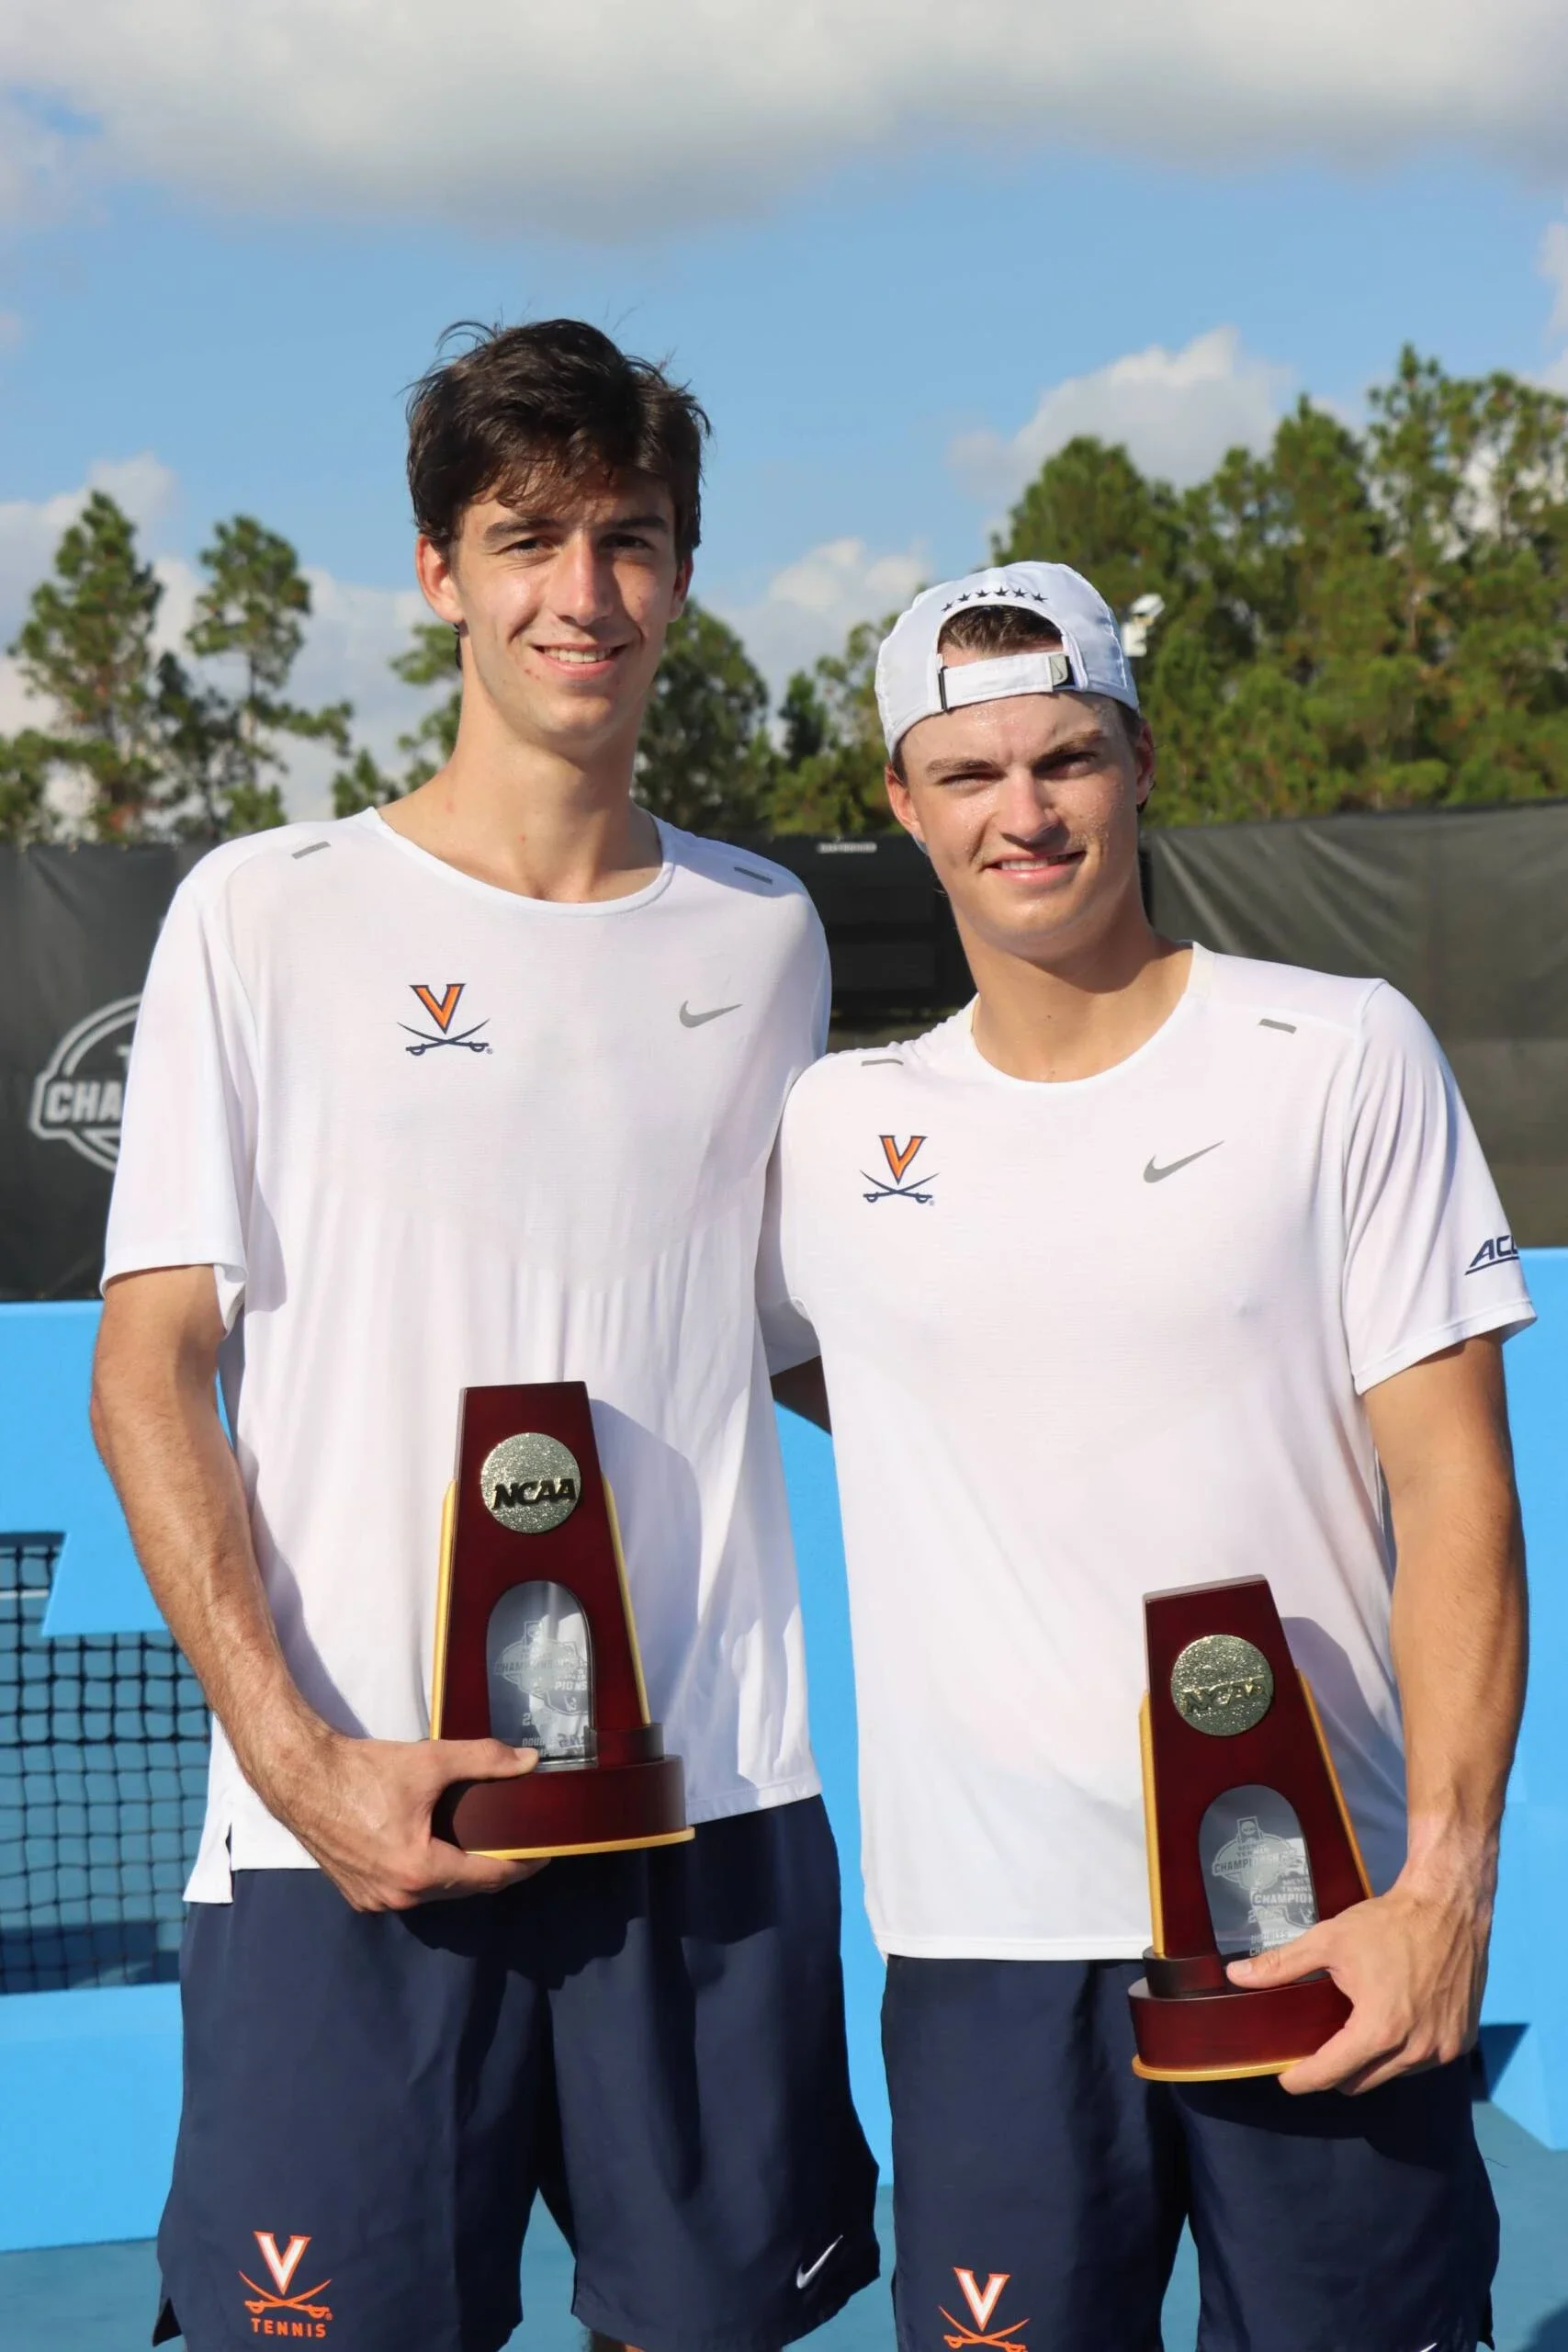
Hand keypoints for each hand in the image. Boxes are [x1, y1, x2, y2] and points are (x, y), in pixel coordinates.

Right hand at [257, 1727, 548, 1911]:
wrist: (301, 1777)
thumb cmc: (363, 1770)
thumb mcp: (430, 1761)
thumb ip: (484, 1760)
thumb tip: (529, 1761)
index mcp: (419, 1870)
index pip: (489, 1877)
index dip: (522, 1864)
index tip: (545, 1852)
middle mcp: (399, 1896)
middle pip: (464, 1888)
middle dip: (494, 1867)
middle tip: (518, 1842)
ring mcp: (375, 1900)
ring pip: (435, 1892)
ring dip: (459, 1872)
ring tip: (483, 1845)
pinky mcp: (358, 1895)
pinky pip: (407, 1891)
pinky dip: (428, 1875)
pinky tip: (439, 1850)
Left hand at [1226, 1872, 1489, 2095]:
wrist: (1449, 1907)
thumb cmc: (1387, 1923)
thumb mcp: (1328, 1940)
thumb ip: (1282, 1965)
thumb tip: (1234, 1976)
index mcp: (1379, 2029)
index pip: (1332, 2074)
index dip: (1303, 2080)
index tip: (1285, 2078)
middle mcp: (1414, 2051)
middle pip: (1361, 2082)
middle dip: (1335, 2070)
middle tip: (1317, 2046)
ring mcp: (1443, 2050)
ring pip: (1391, 2075)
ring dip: (1370, 2062)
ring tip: (1355, 2028)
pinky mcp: (1462, 2042)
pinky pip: (1420, 2063)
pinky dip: (1401, 2053)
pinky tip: (1391, 2023)